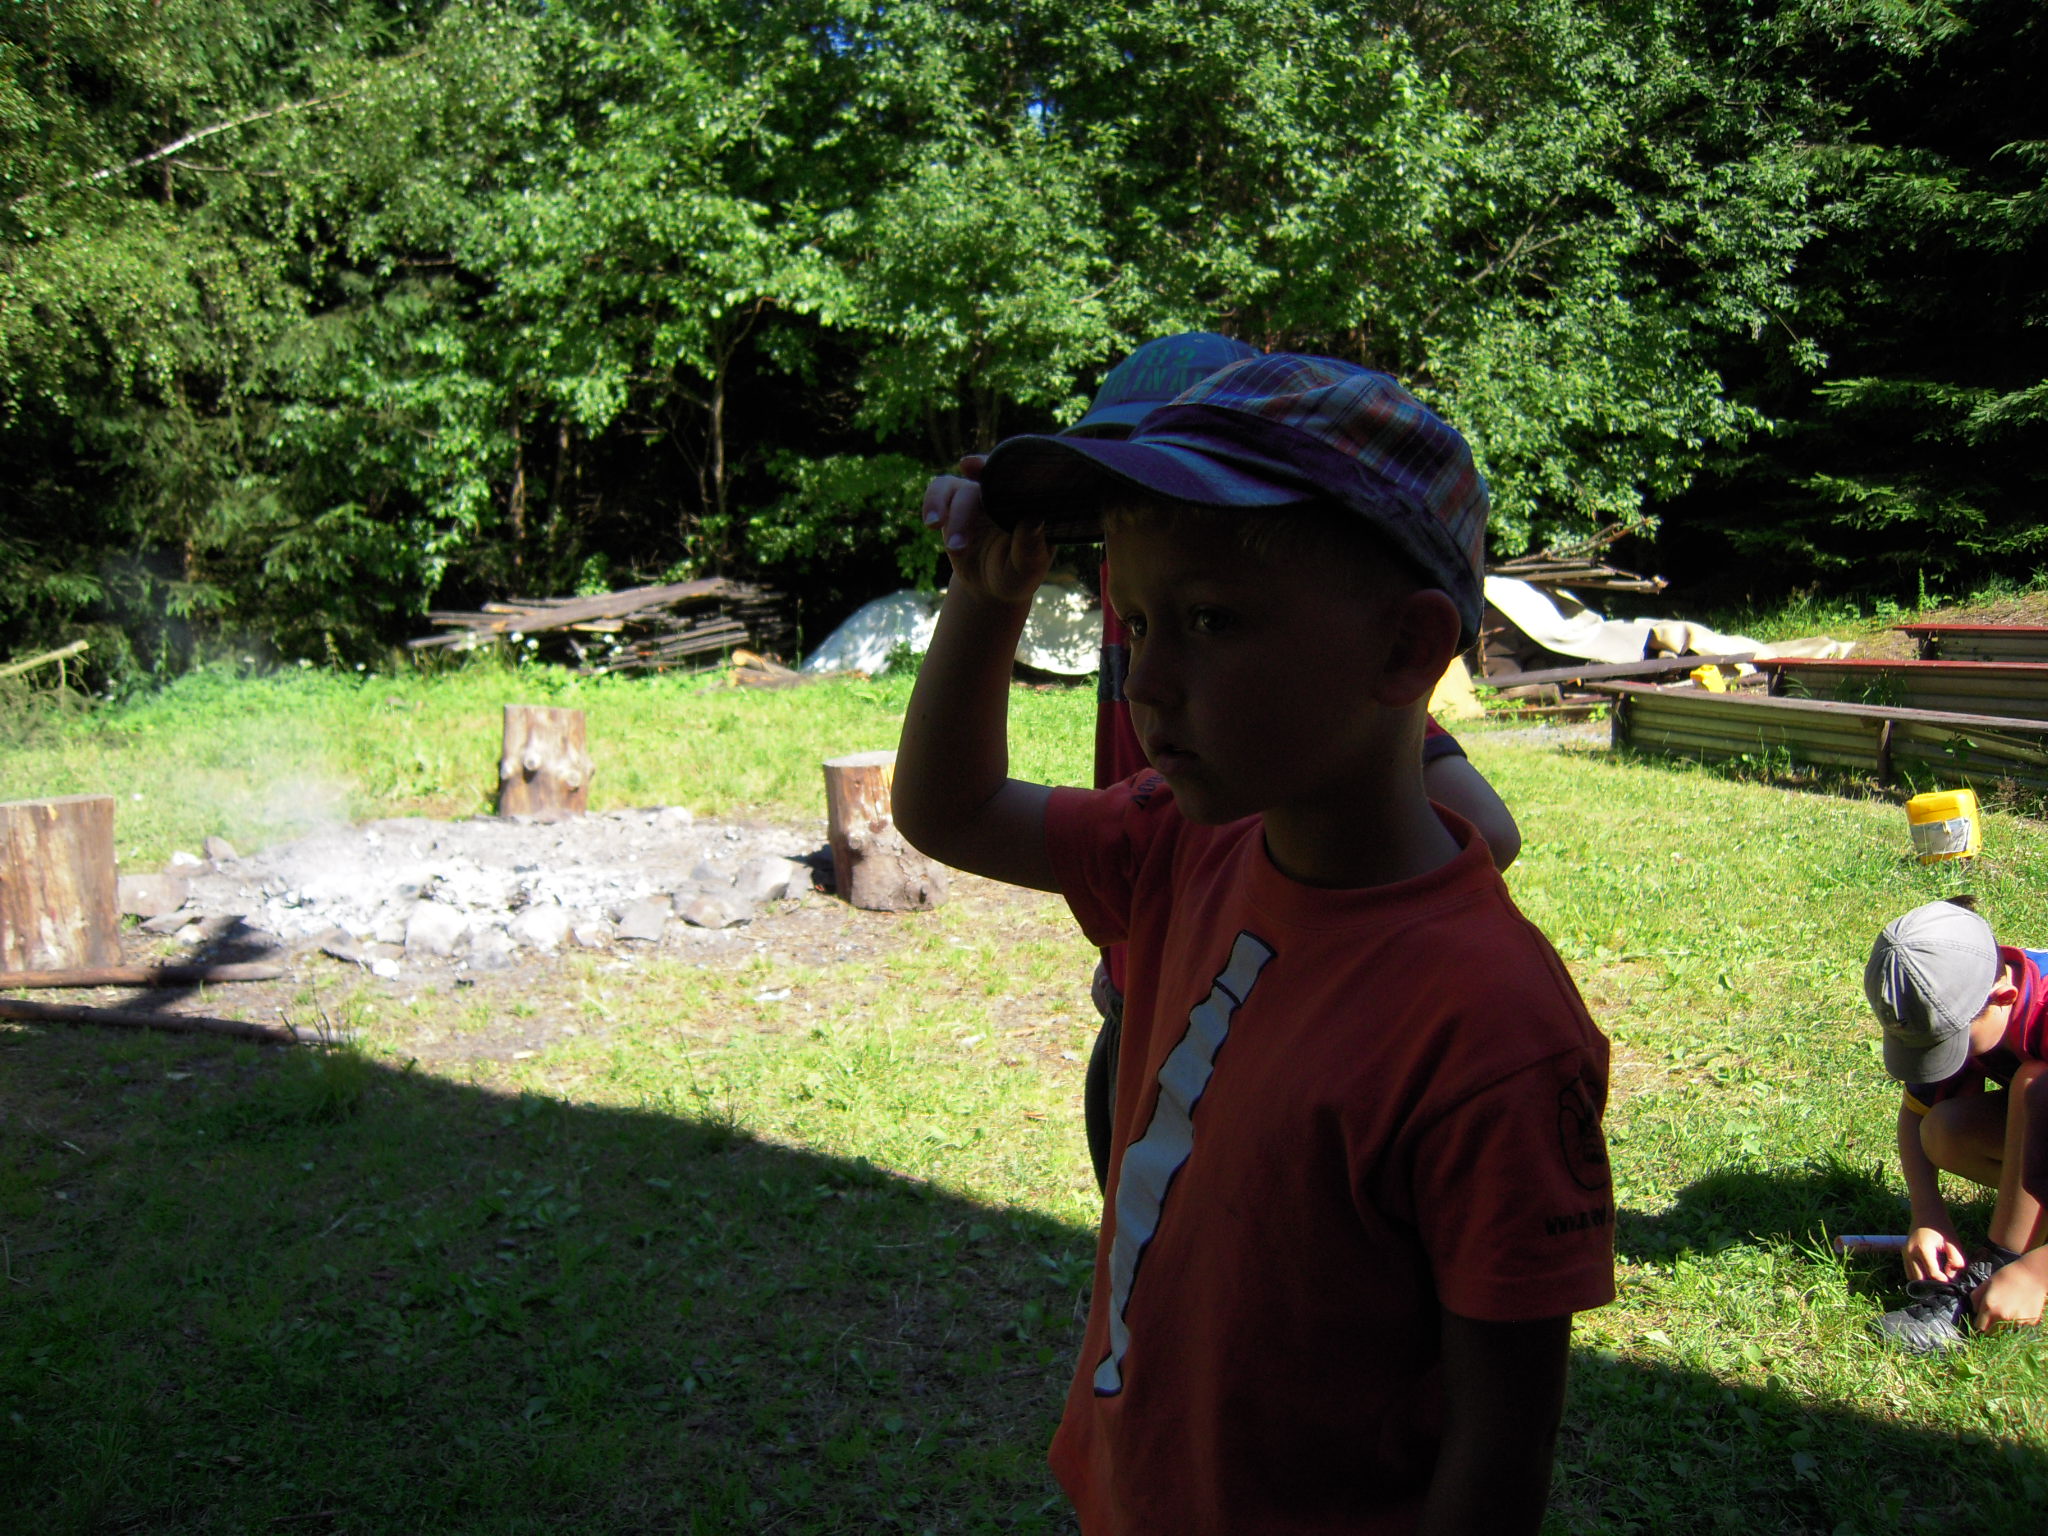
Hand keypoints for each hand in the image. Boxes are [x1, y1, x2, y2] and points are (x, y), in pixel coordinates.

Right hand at [922, 455, 1048, 607]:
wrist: (990, 585)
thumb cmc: (1017, 574)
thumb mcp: (1028, 569)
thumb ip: (1031, 546)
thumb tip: (1033, 518)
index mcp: (1028, 502)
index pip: (1023, 477)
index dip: (1009, 468)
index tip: (991, 473)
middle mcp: (1003, 492)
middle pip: (986, 485)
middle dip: (969, 510)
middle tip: (959, 546)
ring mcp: (978, 494)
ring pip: (961, 489)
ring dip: (953, 515)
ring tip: (953, 548)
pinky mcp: (955, 500)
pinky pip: (940, 490)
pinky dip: (932, 502)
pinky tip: (931, 523)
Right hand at [1903, 1224, 1966, 1282]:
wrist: (1927, 1213)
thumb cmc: (1942, 1227)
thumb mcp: (1953, 1243)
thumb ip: (1956, 1261)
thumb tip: (1951, 1276)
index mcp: (1923, 1249)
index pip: (1933, 1274)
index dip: (1944, 1281)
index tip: (1952, 1283)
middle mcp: (1910, 1253)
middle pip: (1920, 1279)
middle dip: (1933, 1284)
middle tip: (1945, 1286)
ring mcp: (1905, 1254)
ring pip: (1912, 1277)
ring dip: (1924, 1282)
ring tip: (1937, 1282)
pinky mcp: (1904, 1254)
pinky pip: (1910, 1272)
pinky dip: (1919, 1277)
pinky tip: (1930, 1276)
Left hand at [1972, 1253, 2047, 1332]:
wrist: (2032, 1275)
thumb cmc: (2006, 1276)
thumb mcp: (1985, 1284)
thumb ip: (1975, 1298)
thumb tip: (1974, 1310)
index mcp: (1990, 1307)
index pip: (1980, 1327)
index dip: (1979, 1323)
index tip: (1982, 1319)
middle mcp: (2003, 1317)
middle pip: (1993, 1332)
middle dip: (1991, 1326)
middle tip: (1995, 1315)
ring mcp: (2018, 1321)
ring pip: (2007, 1329)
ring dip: (2005, 1323)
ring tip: (2009, 1307)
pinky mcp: (2030, 1322)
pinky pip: (2020, 1325)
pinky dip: (2018, 1320)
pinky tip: (2020, 1307)